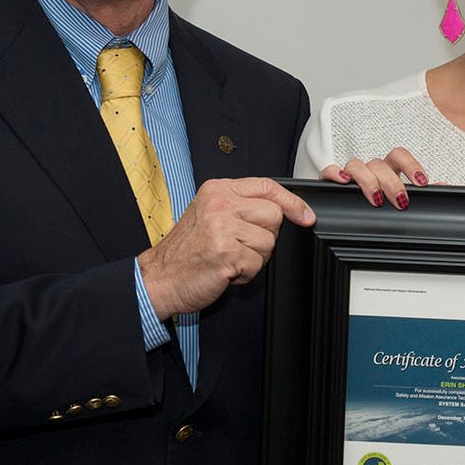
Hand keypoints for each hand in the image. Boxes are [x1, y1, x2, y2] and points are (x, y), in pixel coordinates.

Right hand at [138, 177, 313, 317]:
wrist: (159, 278)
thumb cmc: (186, 251)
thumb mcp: (210, 214)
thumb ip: (241, 206)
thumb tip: (283, 209)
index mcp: (217, 190)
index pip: (267, 186)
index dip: (292, 201)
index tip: (305, 215)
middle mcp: (219, 204)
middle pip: (274, 215)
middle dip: (264, 237)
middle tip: (239, 246)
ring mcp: (222, 227)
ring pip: (269, 242)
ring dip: (254, 258)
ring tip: (229, 258)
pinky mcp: (227, 252)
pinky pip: (257, 264)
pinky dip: (246, 273)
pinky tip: (225, 270)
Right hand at [317, 146, 428, 209]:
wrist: (355, 219)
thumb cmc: (385, 204)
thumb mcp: (407, 199)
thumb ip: (424, 194)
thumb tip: (445, 187)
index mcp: (389, 169)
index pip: (399, 155)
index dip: (411, 166)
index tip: (422, 182)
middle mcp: (371, 169)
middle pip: (379, 163)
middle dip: (392, 182)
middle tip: (401, 201)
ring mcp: (351, 175)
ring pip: (356, 164)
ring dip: (368, 180)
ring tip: (376, 199)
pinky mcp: (332, 182)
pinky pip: (329, 171)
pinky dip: (334, 173)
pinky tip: (343, 182)